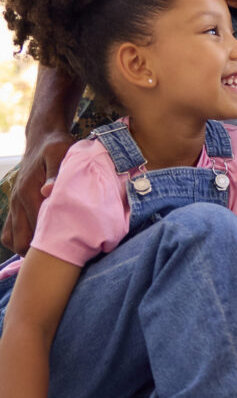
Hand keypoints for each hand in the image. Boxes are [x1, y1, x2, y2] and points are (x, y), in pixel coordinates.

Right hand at [1, 131, 73, 254]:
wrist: (42, 139)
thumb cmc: (57, 147)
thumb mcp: (60, 154)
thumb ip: (56, 173)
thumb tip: (48, 191)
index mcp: (30, 193)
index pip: (36, 230)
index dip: (50, 245)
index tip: (66, 253)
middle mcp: (18, 202)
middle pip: (21, 241)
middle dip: (38, 253)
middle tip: (60, 258)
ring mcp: (14, 205)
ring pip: (12, 239)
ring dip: (27, 248)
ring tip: (49, 252)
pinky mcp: (14, 206)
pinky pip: (8, 231)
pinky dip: (19, 240)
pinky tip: (37, 242)